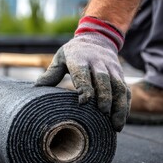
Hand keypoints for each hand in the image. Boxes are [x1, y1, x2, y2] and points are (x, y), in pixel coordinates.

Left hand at [35, 16, 130, 131]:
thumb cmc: (74, 53)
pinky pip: (125, 91)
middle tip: (102, 113)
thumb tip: (37, 87)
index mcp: (80, 58)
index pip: (83, 72)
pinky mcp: (120, 75)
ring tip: (115, 124)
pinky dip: (125, 106)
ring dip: (119, 105)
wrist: (97, 38)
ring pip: (119, 86)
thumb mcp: (60, 58)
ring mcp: (111, 69)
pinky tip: (120, 121)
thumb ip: (51, 73)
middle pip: (104, 79)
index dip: (85, 86)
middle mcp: (98, 62)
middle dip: (105, 96)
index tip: (84, 101)